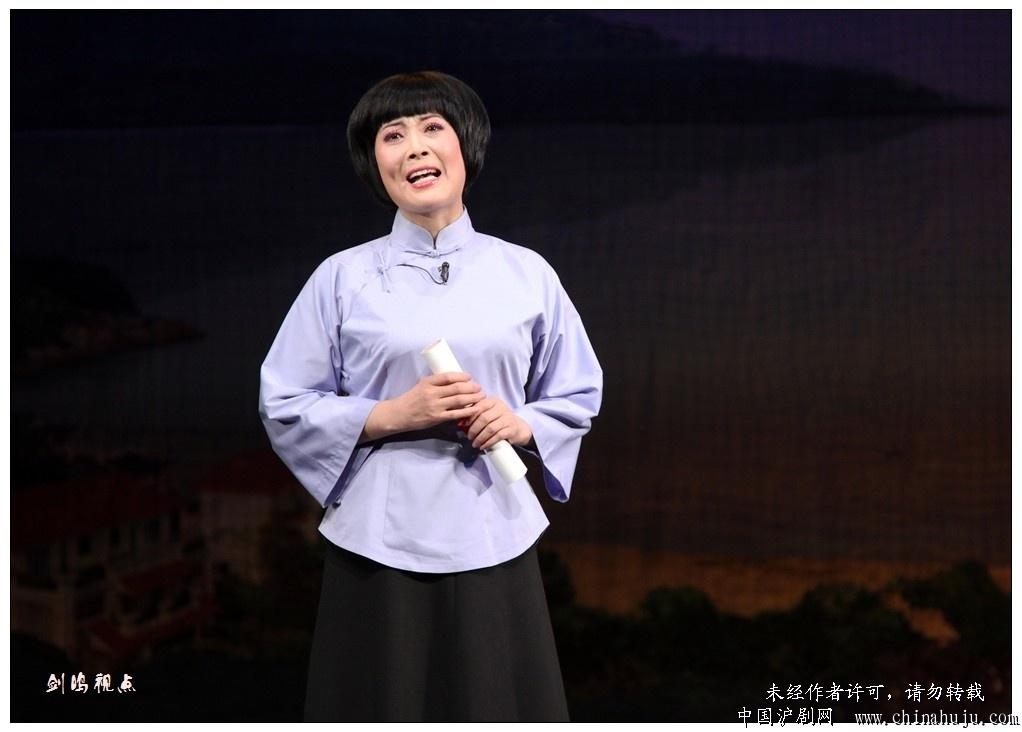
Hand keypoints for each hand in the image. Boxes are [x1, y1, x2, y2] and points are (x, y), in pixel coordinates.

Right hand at [362, 373, 481, 440]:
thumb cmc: (412, 399)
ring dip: (472, 397)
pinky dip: (468, 411)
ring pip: (458, 400)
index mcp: (428, 382)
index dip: (461, 376)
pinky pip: (456, 414)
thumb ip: (436, 383)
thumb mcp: (421, 386)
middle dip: (471, 387)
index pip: (447, 376)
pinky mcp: (437, 418)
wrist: (400, 414)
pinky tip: (476, 409)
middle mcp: (432, 393)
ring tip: (481, 396)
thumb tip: (455, 380)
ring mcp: (435, 406)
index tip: (470, 377)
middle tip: (479, 387)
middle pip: (456, 388)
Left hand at [458, 396, 532, 450]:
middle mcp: (501, 407)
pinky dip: (488, 442)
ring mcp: (508, 418)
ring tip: (475, 444)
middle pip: (484, 418)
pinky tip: (483, 446)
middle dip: (474, 429)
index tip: (463, 425)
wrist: (517, 428)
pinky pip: (498, 436)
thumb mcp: (488, 413)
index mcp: (493, 401)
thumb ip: (474, 415)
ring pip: (490, 428)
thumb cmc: (498, 420)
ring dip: (480, 438)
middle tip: (469, 437)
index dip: (470, 416)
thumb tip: (459, 422)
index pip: (479, 406)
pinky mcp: (511, 429)